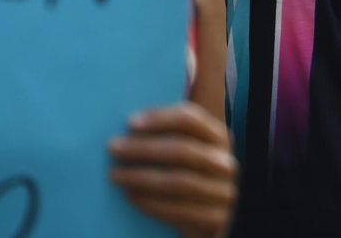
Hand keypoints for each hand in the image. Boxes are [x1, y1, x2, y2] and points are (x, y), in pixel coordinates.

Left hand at [109, 102, 236, 237]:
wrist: (207, 222)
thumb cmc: (188, 179)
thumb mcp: (188, 154)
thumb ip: (170, 134)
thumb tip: (131, 120)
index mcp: (220, 138)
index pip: (191, 119)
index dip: (160, 118)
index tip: (130, 122)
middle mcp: (227, 163)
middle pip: (183, 149)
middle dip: (144, 147)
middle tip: (113, 148)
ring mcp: (224, 192)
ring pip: (179, 181)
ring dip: (142, 176)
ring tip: (116, 175)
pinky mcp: (216, 219)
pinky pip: (179, 209)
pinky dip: (151, 202)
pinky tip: (131, 196)